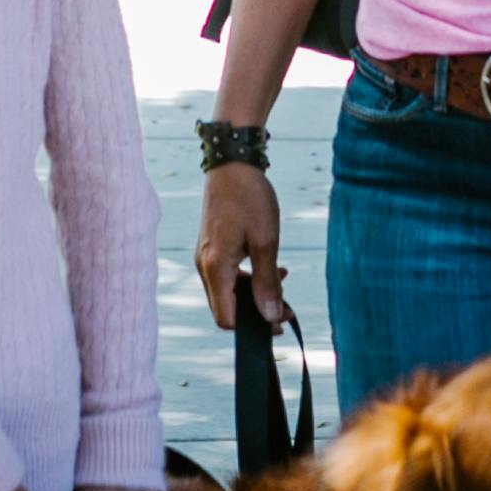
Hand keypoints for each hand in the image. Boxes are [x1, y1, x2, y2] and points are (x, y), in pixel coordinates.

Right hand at [195, 161, 284, 333]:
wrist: (231, 164)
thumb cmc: (249, 198)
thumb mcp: (266, 241)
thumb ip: (267, 282)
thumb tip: (271, 316)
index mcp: (215, 267)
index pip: (226, 318)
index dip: (253, 326)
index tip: (279, 320)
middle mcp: (204, 266)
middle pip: (226, 309)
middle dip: (256, 312)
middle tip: (286, 307)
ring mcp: (205, 257)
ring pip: (227, 292)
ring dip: (253, 294)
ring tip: (282, 283)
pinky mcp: (210, 248)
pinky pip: (226, 276)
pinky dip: (246, 279)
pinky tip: (270, 268)